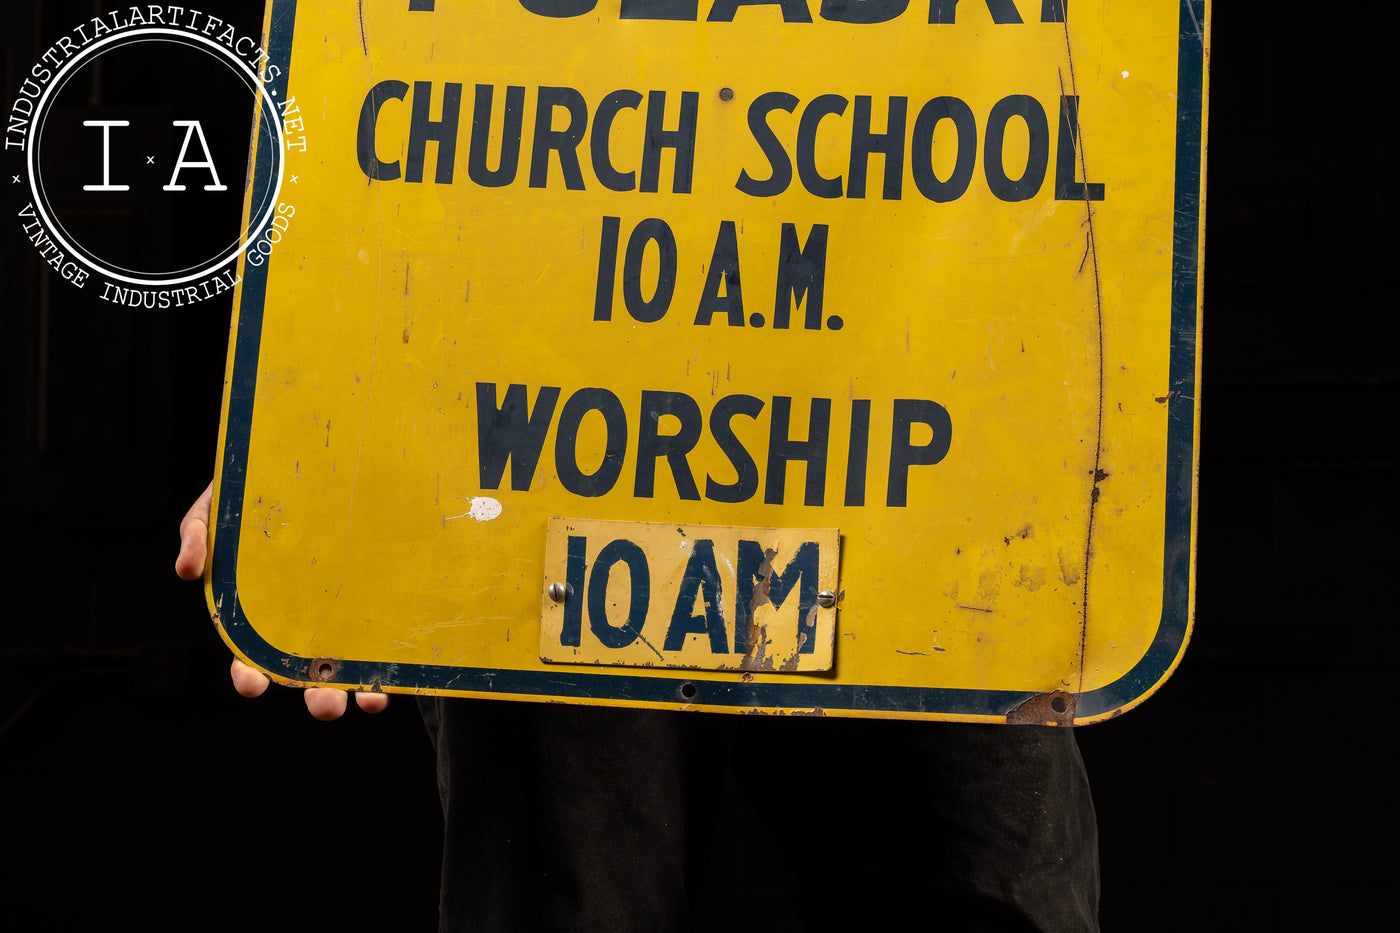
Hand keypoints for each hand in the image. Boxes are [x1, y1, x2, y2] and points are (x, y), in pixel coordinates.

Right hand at [176, 480, 389, 719]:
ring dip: (358, 690)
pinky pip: (387, 638)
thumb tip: (187, 571)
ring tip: (368, 701)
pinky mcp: (378, 602)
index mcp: (261, 614)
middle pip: (307, 674)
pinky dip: (392, 660)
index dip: (248, 676)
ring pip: (351, 667)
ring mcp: (344, 617)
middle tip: (323, 704)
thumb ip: (199, 533)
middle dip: (315, 696)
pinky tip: (399, 668)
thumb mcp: (221, 505)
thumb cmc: (261, 491)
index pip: (250, 657)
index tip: (250, 684)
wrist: (316, 462)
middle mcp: (304, 625)